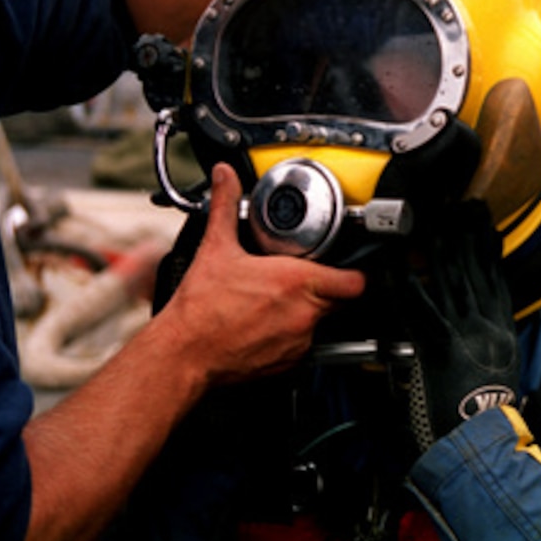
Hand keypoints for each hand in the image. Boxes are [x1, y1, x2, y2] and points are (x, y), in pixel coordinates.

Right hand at [159, 163, 365, 385]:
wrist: (185, 353)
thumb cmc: (201, 309)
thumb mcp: (215, 248)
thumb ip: (226, 205)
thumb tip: (225, 177)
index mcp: (295, 282)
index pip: (354, 281)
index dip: (354, 271)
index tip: (343, 264)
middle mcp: (304, 314)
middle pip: (341, 300)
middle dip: (329, 287)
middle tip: (306, 276)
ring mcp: (299, 342)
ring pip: (323, 323)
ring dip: (309, 310)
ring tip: (280, 300)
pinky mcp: (289, 363)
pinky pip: (304, 346)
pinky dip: (293, 333)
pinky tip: (268, 323)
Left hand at [404, 200, 519, 445]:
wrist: (486, 443)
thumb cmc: (491, 414)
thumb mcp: (503, 371)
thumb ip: (495, 343)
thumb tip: (490, 322)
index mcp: (502, 331)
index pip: (496, 281)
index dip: (490, 251)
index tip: (486, 227)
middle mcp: (487, 326)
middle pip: (475, 271)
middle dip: (467, 236)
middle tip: (461, 208)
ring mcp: (465, 333)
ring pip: (453, 282)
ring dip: (443, 248)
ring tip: (438, 221)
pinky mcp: (441, 346)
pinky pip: (423, 310)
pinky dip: (411, 286)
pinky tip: (402, 267)